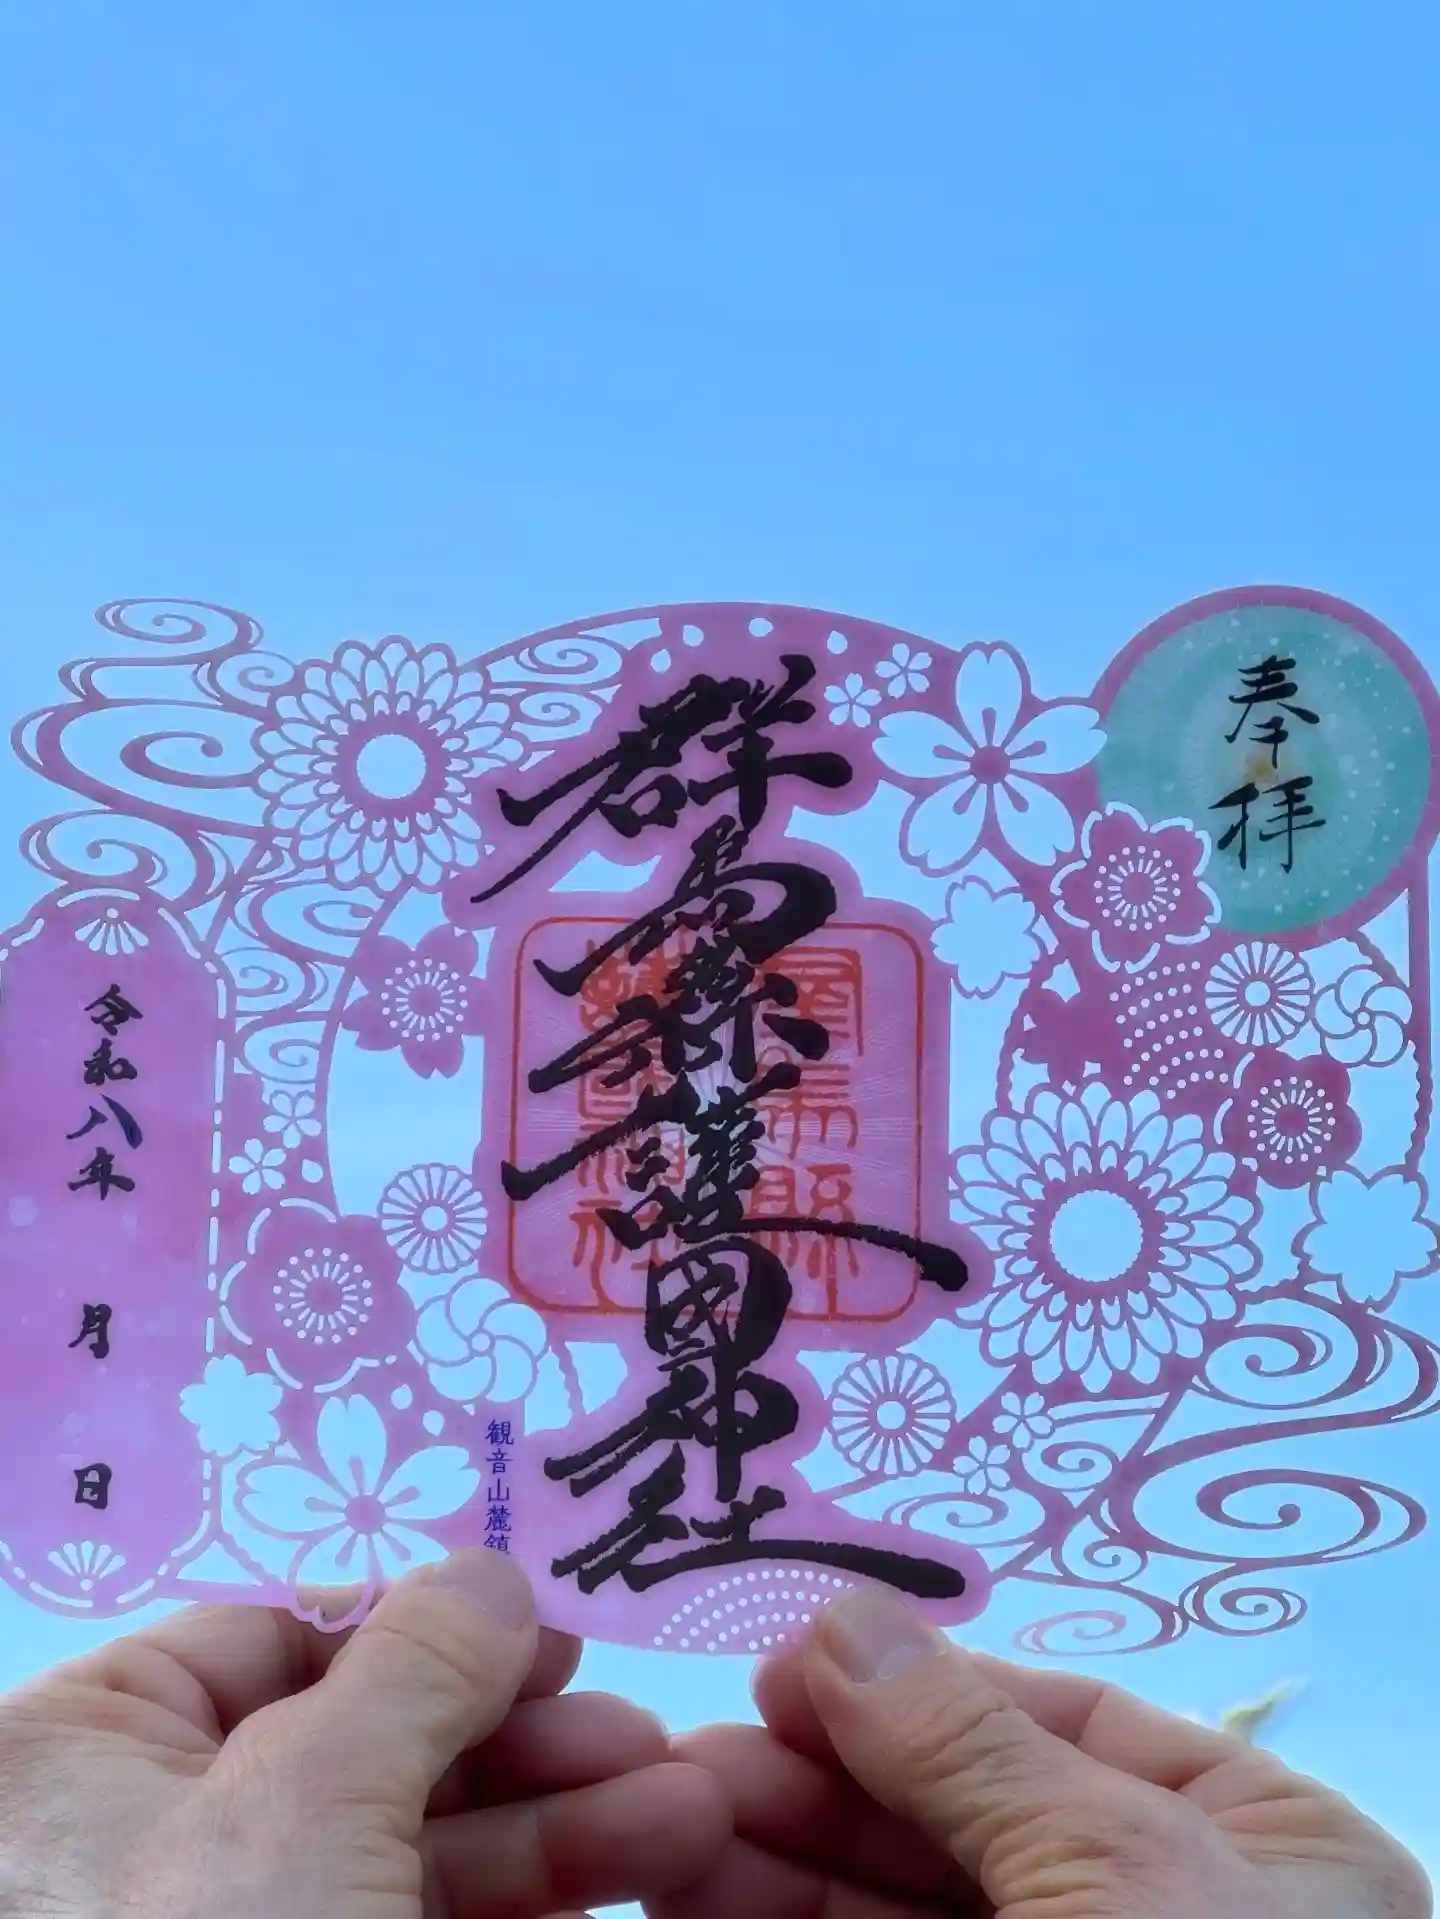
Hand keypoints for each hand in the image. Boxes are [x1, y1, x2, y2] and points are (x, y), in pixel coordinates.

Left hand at [0, 1550, 729, 1917]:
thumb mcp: (302, 1801)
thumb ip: (411, 1665)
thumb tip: (492, 1574)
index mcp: (87, 1750)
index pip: (269, 1635)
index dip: (421, 1625)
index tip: (552, 1635)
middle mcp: (149, 1839)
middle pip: (364, 1738)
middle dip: (524, 1737)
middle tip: (650, 1735)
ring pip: (410, 1842)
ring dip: (560, 1819)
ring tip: (690, 1808)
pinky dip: (532, 1895)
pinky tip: (644, 1867)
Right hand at [662, 1585, 1429, 1917]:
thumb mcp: (1120, 1873)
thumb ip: (972, 1746)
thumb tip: (840, 1615)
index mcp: (1259, 1848)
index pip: (1067, 1725)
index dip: (920, 1688)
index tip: (779, 1668)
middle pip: (968, 1820)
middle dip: (825, 1784)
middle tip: (692, 1758)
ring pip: (905, 1917)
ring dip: (782, 1866)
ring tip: (667, 1825)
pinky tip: (699, 1904)